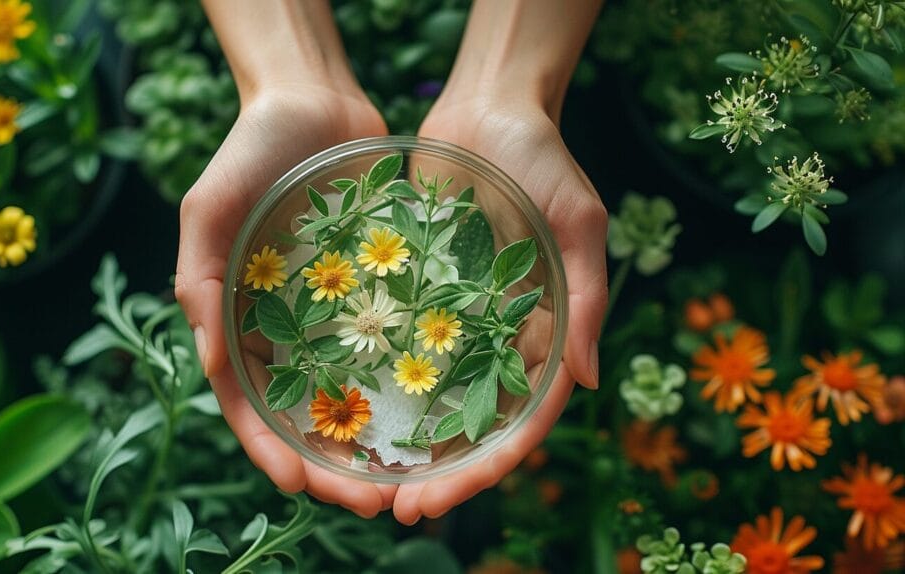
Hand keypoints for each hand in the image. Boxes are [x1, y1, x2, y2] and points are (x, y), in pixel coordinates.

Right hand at [175, 85, 396, 517]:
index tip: (301, 485)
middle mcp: (284, 328)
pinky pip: (386, 346)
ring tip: (405, 478)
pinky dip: (400, 386)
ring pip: (350, 393)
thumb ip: (200, 280)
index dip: (271, 449)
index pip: (250, 405)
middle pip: (305, 415)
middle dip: (333, 464)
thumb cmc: (249, 151)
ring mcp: (329, 314)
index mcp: (237, 321)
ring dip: (372, 440)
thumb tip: (214, 365)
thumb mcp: (207, 209)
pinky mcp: (371, 292)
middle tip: (374, 501)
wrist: (313, 101)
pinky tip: (431, 415)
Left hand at [391, 94, 607, 523]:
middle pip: (474, 425)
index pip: (522, 420)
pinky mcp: (421, 295)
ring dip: (405, 446)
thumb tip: (584, 382)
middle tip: (396, 512)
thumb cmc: (543, 159)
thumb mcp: (578, 223)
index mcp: (545, 334)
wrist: (487, 108)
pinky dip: (380, 386)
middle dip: (441, 474)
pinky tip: (345, 416)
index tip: (442, 496)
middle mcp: (500, 339)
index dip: (486, 465)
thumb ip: (586, 299)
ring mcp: (458, 321)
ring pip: (434, 400)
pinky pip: (400, 348)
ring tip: (363, 484)